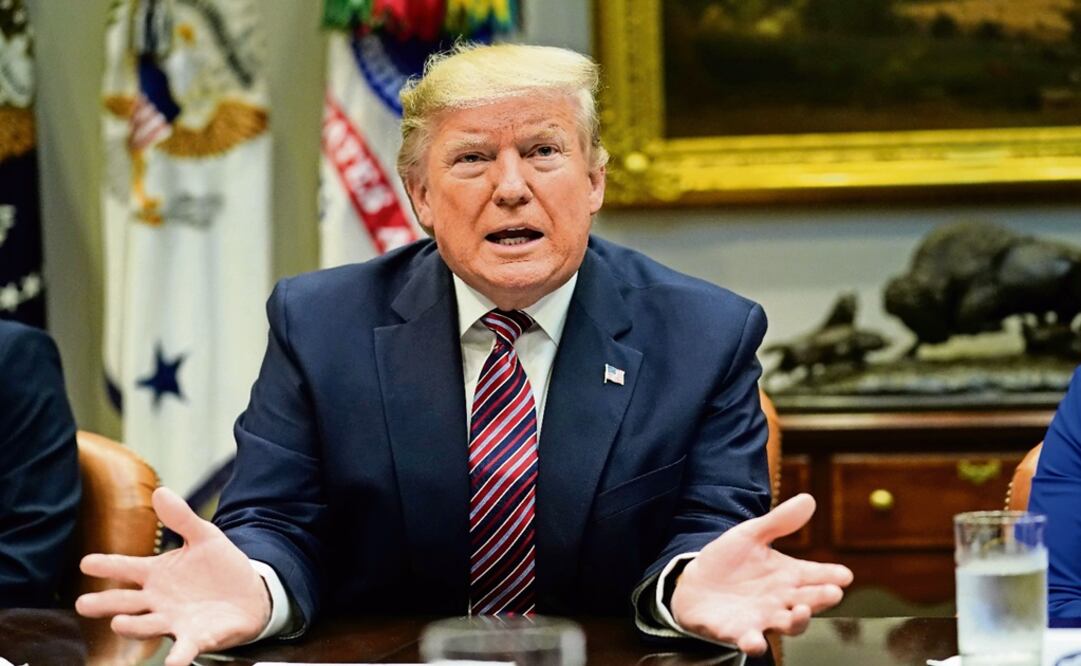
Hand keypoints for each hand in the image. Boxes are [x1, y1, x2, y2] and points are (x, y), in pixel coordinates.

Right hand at [76, 487, 271, 665]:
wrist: (251, 592)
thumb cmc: (220, 566)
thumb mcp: (204, 537)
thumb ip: (182, 518)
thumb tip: (160, 491)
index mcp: (157, 574)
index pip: (126, 568)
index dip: (107, 565)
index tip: (87, 563)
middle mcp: (158, 600)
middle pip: (126, 602)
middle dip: (105, 604)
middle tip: (83, 604)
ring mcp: (174, 620)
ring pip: (147, 626)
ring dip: (133, 627)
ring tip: (118, 624)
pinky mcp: (196, 638)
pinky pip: (184, 649)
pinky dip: (178, 657)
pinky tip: (173, 664)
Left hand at [670, 493, 852, 654]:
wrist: (694, 584)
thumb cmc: (729, 561)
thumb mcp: (751, 535)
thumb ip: (778, 521)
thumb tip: (809, 499)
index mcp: (787, 575)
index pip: (816, 575)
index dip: (831, 575)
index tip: (845, 575)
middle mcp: (781, 600)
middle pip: (808, 601)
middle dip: (822, 598)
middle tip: (833, 592)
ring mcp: (762, 618)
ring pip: (787, 625)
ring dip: (797, 621)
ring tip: (801, 611)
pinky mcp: (738, 632)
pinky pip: (750, 641)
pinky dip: (754, 643)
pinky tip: (755, 641)